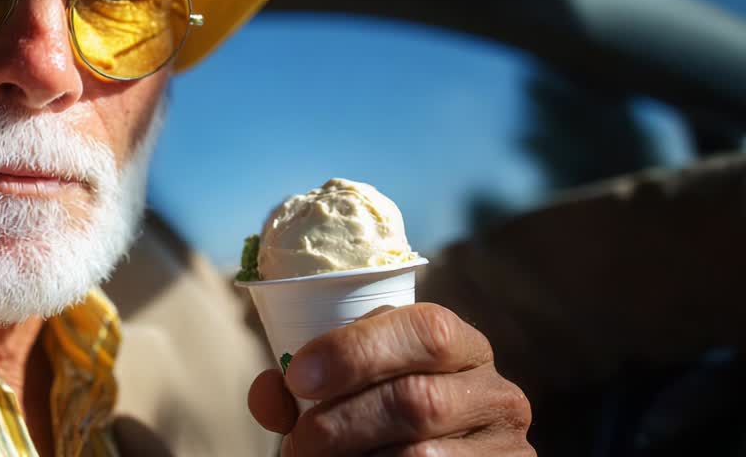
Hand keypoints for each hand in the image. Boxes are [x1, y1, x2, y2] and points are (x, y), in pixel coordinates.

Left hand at [247, 303, 533, 454]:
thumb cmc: (380, 421)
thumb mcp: (351, 389)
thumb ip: (305, 387)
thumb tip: (267, 392)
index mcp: (460, 345)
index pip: (425, 329)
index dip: (356, 350)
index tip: (297, 377)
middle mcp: (494, 391)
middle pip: (416, 400)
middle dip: (340, 423)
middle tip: (298, 442)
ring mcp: (506, 446)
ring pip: (420, 456)